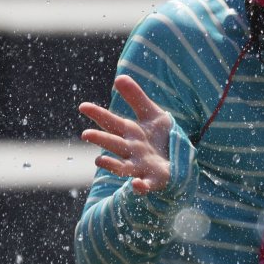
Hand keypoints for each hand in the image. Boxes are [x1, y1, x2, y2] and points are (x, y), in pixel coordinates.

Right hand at [79, 75, 172, 193]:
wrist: (180, 161)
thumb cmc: (162, 138)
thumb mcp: (152, 115)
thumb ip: (136, 98)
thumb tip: (119, 77)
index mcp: (130, 134)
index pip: (112, 122)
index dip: (98, 114)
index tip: (83, 106)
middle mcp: (132, 151)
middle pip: (114, 144)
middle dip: (101, 140)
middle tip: (86, 134)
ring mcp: (141, 167)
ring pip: (123, 166)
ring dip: (111, 165)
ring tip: (99, 161)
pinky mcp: (155, 180)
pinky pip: (146, 185)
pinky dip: (140, 186)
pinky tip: (137, 185)